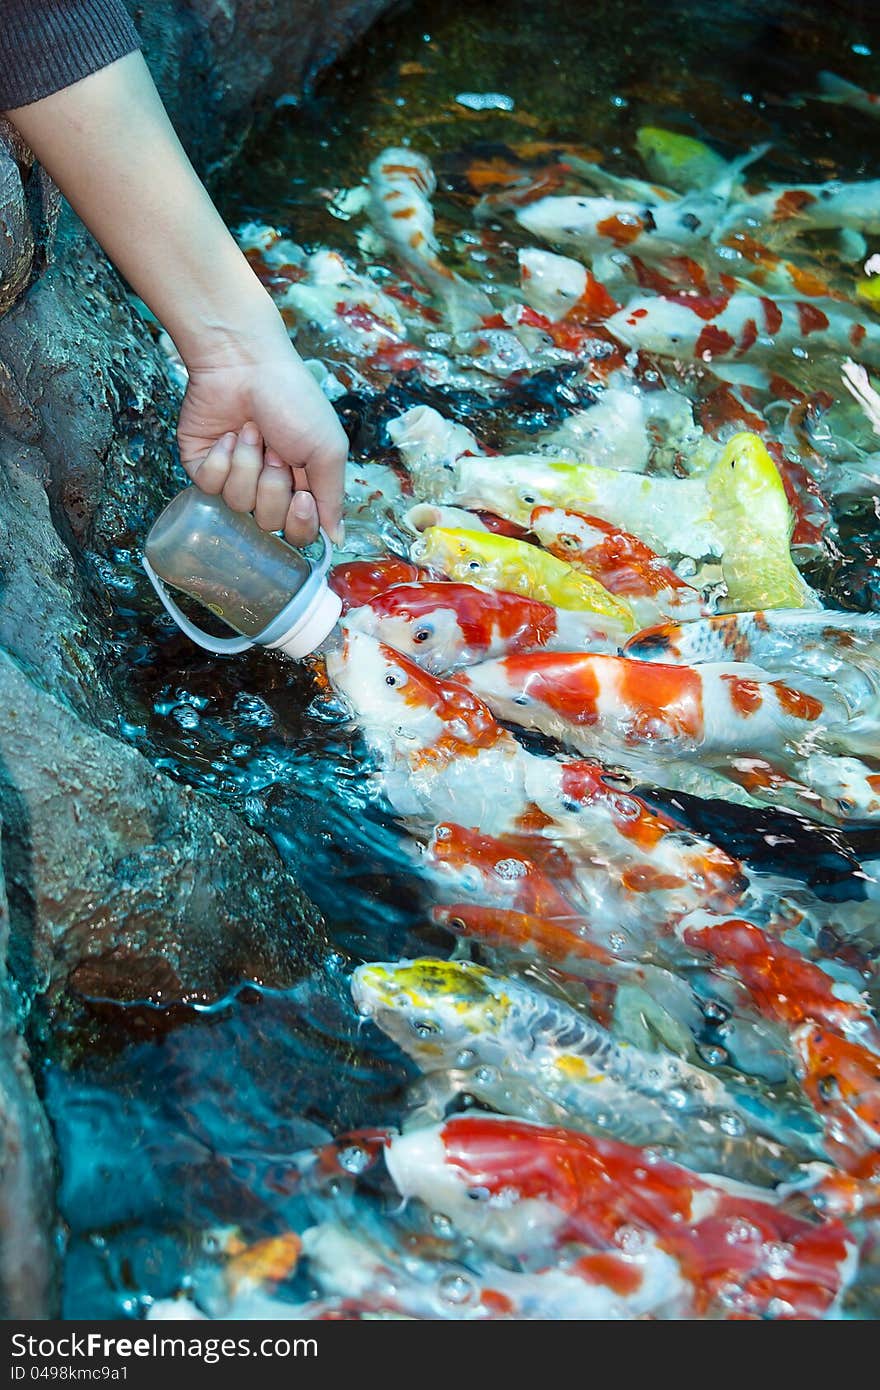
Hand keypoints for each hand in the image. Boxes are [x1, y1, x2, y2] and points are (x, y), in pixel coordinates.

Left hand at [177, 336, 347, 546]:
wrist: (245, 363)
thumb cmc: (293, 400)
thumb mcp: (327, 449)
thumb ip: (333, 498)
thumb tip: (338, 540)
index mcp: (301, 484)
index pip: (300, 532)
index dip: (300, 523)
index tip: (303, 497)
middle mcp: (267, 486)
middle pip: (269, 523)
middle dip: (273, 487)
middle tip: (276, 452)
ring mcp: (234, 478)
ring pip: (238, 505)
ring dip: (248, 466)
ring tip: (252, 433)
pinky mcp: (203, 467)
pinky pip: (210, 487)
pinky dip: (221, 461)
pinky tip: (228, 436)